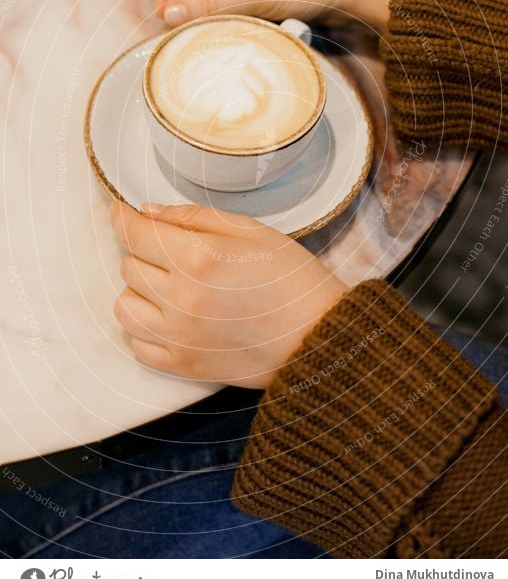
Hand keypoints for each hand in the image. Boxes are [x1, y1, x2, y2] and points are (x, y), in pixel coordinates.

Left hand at [109, 201, 347, 387]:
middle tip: (172, 250)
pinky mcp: (183, 366)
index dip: (121, 218)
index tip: (118, 212)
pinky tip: (168, 315)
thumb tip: (147, 212)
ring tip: (167, 285)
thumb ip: (194, 218)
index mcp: (198, 259)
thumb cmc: (291, 278)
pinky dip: (144, 325)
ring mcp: (179, 337)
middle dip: (143, 252)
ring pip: (124, 306)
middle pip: (129, 266)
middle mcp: (181, 299)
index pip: (136, 233)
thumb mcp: (249, 230)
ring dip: (139, 290)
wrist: (318, 336)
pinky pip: (138, 343)